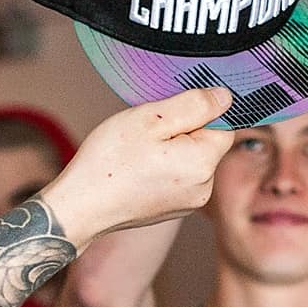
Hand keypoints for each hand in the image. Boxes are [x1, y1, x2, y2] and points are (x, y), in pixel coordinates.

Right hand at [50, 87, 235, 252]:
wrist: (82, 206)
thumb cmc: (110, 161)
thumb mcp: (151, 118)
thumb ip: (193, 105)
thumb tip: (225, 97)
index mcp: (202, 163)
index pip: (224, 123)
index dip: (198, 111)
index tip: (168, 115)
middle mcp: (204, 188)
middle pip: (208, 143)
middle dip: (184, 131)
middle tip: (149, 134)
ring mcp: (190, 203)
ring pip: (194, 159)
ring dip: (173, 149)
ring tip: (142, 153)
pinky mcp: (176, 209)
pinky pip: (181, 176)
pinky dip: (166, 167)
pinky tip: (141, 169)